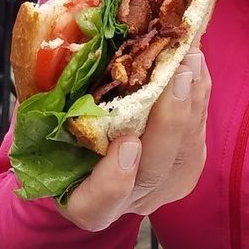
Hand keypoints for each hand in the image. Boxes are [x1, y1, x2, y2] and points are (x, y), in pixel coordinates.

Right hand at [60, 51, 209, 230]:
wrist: (89, 162)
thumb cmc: (63, 140)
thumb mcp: (49, 124)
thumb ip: (55, 101)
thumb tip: (68, 44)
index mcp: (82, 201)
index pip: (95, 205)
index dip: (111, 182)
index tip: (127, 144)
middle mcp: (126, 202)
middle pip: (153, 174)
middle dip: (171, 122)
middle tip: (178, 74)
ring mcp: (161, 188)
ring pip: (184, 154)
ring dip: (192, 101)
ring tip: (191, 56)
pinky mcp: (185, 169)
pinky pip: (198, 137)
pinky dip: (199, 98)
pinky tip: (196, 66)